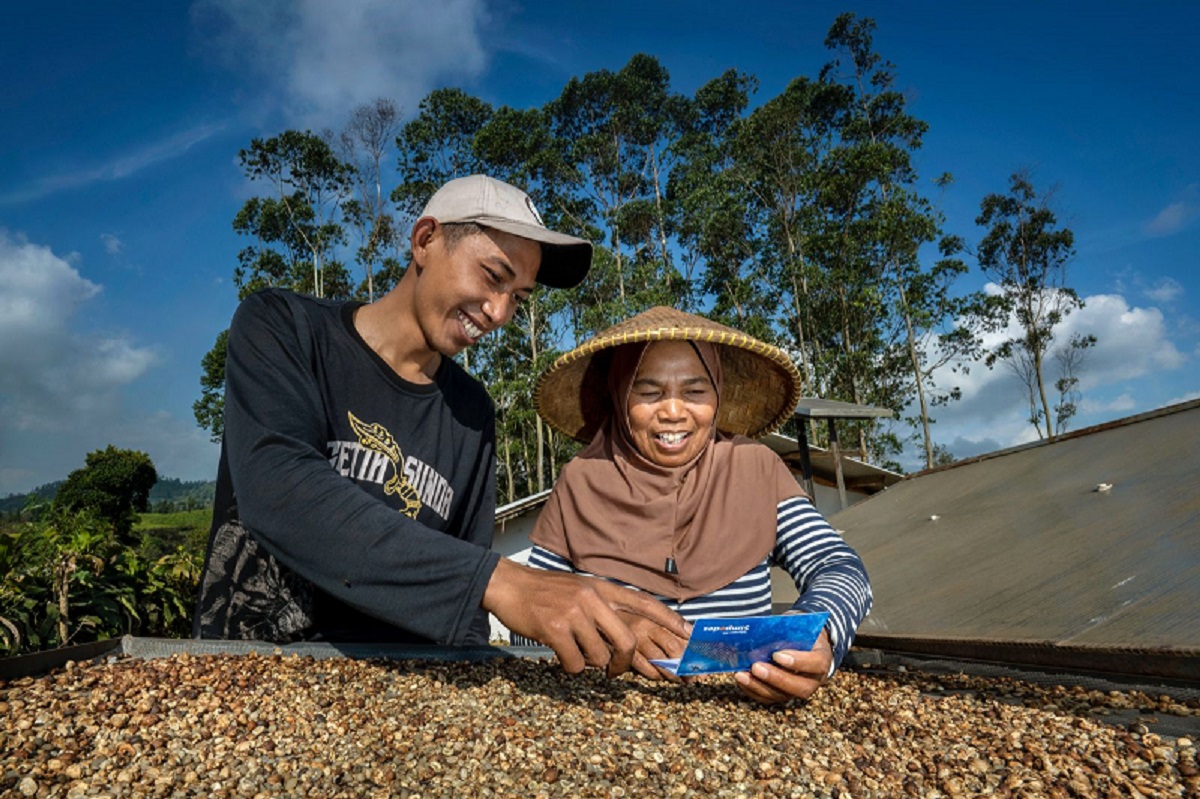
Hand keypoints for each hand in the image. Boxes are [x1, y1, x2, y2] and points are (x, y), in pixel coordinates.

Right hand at [482, 558, 689, 676]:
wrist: (509, 586)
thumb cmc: (545, 593)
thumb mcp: (579, 589)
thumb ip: (602, 607)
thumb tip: (623, 635)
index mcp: (601, 588)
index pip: (643, 603)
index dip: (668, 619)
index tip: (688, 632)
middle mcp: (592, 598)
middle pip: (627, 639)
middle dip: (624, 662)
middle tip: (615, 672)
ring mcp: (574, 613)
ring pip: (599, 656)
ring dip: (589, 664)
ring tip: (574, 652)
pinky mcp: (555, 628)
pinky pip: (575, 663)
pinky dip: (570, 667)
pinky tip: (560, 654)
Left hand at [734, 628, 832, 704]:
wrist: (804, 640)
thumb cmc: (800, 631)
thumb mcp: (798, 625)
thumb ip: (787, 630)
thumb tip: (762, 631)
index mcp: (822, 659)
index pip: (815, 664)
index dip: (797, 662)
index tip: (777, 655)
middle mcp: (814, 680)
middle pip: (799, 687)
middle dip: (775, 678)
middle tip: (756, 667)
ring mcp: (798, 689)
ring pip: (781, 696)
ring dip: (759, 686)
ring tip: (741, 675)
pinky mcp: (784, 694)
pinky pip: (769, 698)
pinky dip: (753, 690)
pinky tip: (741, 679)